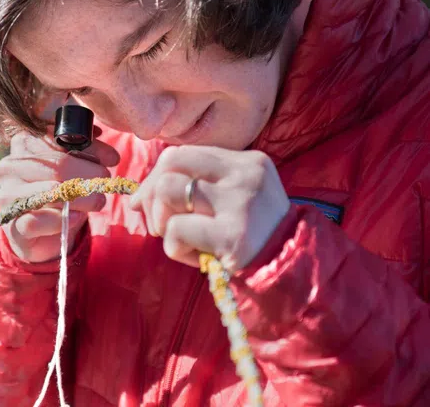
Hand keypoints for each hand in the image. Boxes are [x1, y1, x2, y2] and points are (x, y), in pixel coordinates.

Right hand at [0, 128, 119, 262]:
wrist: (42, 232)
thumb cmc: (59, 191)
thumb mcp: (73, 166)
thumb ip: (88, 154)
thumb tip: (110, 156)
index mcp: (23, 144)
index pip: (58, 139)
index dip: (89, 147)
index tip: (111, 158)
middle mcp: (9, 166)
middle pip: (56, 166)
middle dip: (88, 174)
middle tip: (106, 182)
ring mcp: (8, 196)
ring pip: (49, 192)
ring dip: (81, 198)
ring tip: (98, 201)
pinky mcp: (12, 224)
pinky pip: (38, 220)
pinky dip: (62, 219)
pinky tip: (77, 217)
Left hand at [129, 146, 289, 272]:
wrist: (293, 274)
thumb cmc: (252, 238)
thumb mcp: (232, 200)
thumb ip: (193, 188)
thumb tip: (136, 198)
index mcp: (246, 161)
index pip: (181, 153)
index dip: (155, 177)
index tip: (148, 202)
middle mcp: (245, 175)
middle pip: (170, 164)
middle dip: (151, 195)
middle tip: (158, 224)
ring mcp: (241, 203)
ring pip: (168, 191)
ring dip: (161, 222)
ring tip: (180, 239)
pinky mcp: (233, 236)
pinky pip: (176, 230)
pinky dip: (175, 248)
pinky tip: (197, 258)